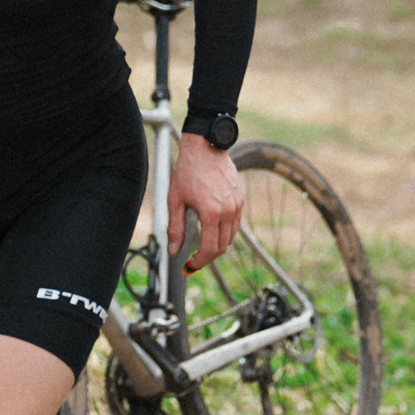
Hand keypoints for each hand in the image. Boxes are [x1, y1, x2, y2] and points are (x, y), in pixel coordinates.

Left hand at [167, 134, 243, 272]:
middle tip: (193, 261)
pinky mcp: (240, 200)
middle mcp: (228, 211)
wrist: (205, 148)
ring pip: (230, 238)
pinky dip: (224, 233)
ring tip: (202, 248)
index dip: (199, 262)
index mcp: (211, 212)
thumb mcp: (175, 201)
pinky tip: (211, 232)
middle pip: (222, 247)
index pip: (210, 249)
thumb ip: (175, 228)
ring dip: (217, 246)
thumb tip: (174, 251)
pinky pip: (235, 225)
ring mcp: (237, 205)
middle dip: (208, 257)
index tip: (189, 266)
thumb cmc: (187, 172)